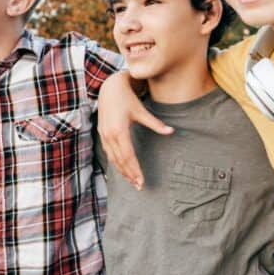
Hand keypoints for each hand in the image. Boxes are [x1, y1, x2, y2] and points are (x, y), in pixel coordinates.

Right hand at [97, 71, 172, 189]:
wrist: (109, 88)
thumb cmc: (127, 98)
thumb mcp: (142, 111)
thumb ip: (155, 124)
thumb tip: (171, 131)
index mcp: (119, 131)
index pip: (128, 156)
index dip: (135, 170)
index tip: (142, 181)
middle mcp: (109, 135)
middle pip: (120, 161)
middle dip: (129, 175)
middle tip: (139, 186)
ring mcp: (104, 135)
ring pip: (113, 159)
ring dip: (122, 171)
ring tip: (132, 181)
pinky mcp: (102, 134)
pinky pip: (109, 153)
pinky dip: (116, 163)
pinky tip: (122, 169)